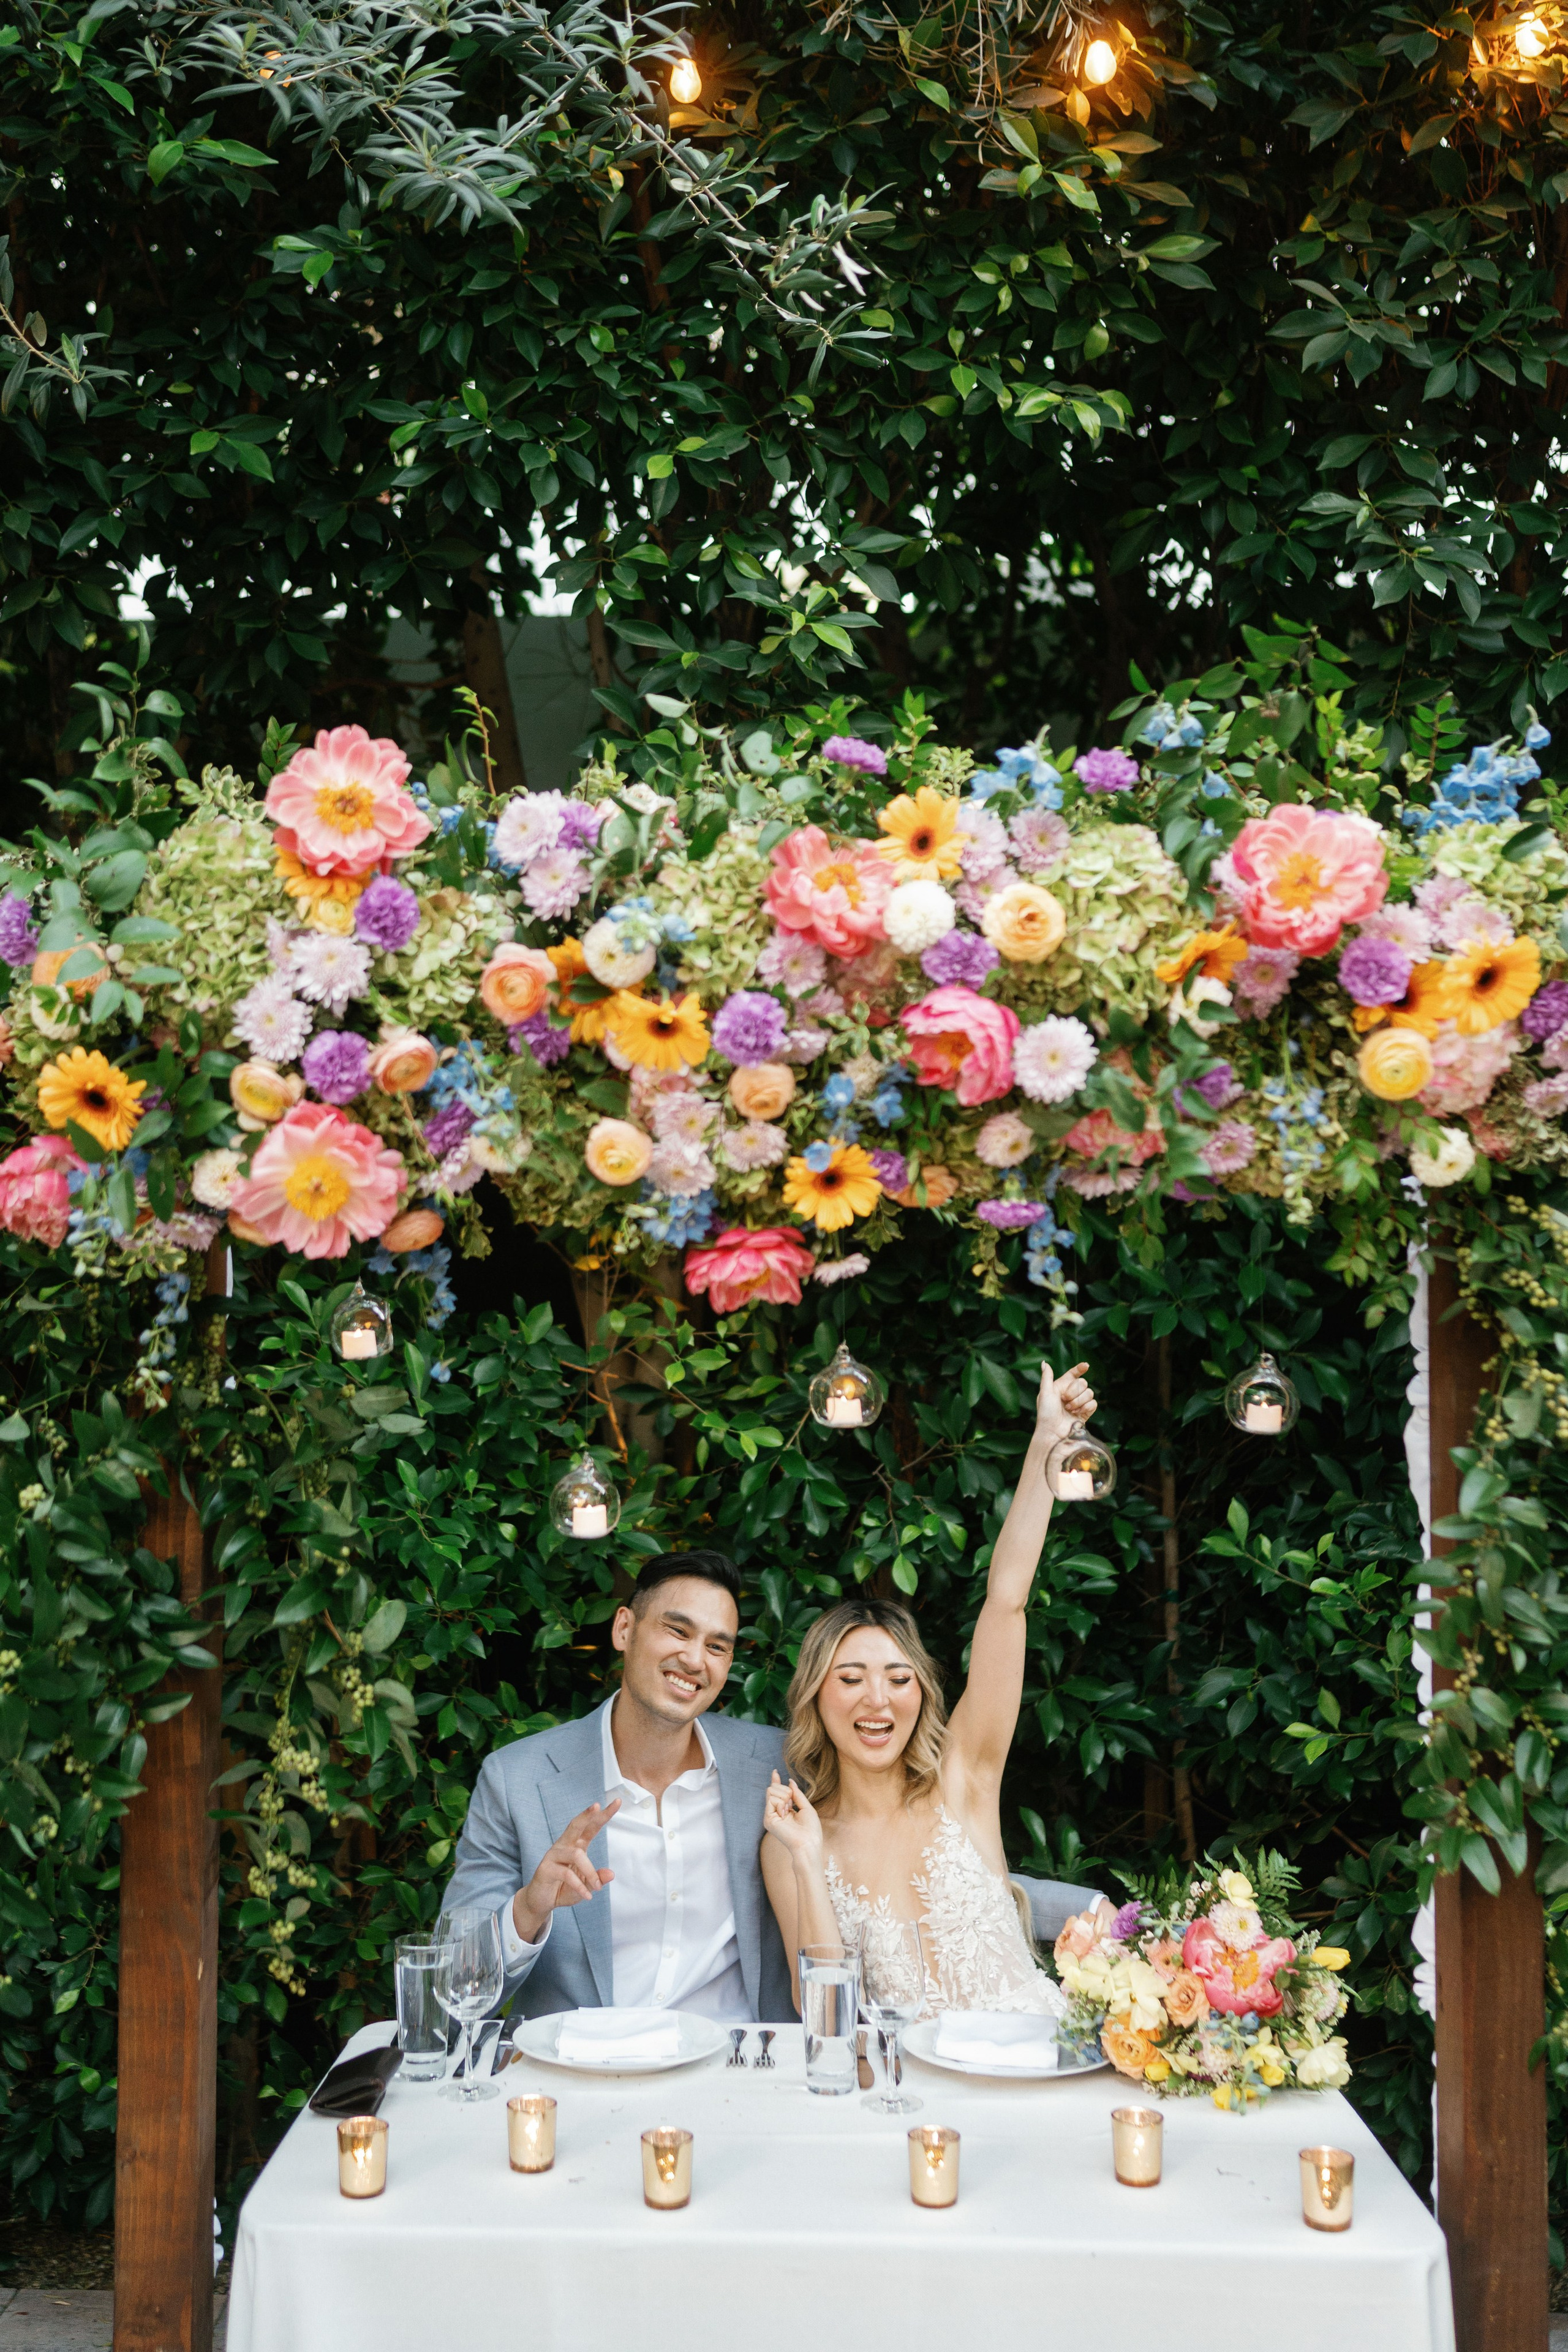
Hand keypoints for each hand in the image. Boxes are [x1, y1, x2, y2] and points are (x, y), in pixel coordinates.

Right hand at [511, 1797, 619, 1945]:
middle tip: (598, 1805)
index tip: (617, 1802)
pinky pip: (566, 1874)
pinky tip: (587, 1896)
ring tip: (597, 1887)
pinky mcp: (545, 1868)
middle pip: (575, 1825)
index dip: (603, 1815)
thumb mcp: (585, 1885)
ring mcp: (553, 1855)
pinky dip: (579, 1886)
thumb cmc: (564, 1889)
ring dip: (590, 1872)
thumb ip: (597, 1878)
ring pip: (576, 1854)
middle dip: (587, 1815)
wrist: (541, 1901)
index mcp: (575, 1845)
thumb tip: (611, 1874)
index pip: (590, 1826)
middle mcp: (564, 1846)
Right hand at [762, 1770, 823, 1863]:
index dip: (776, 1781)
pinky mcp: (768, 1819)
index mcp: (785, 1810)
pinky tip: (785, 1813)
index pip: (777, 1793)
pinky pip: (771, 1799)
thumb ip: (797, 1794)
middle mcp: (776, 1812)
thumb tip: (790, 1781)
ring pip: (771, 1791)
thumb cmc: (811, 1829)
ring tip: (789, 1809)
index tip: (775, 1772)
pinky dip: (781, 1803)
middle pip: (773, 1788)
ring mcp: (770, 1816)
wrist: (808, 1843)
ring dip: (784, 1796)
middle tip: (792, 1804)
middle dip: (785, 1790)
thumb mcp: (806, 1807)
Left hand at [1035, 1359, 1096, 1447]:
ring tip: (1069, 1409)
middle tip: (1064, 1400)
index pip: (1073, 1374)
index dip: (1080, 1369)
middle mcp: (1071, 1394)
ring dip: (1078, 1401)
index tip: (1085, 1366)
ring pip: (1089, 1392)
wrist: (1053, 1432)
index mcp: (1061, 1387)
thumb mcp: (1044, 1393)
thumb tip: (1045, 1363)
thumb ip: (1047, 1377)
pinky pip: (1093, 1403)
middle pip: (1083, 1382)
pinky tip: (1077, 1413)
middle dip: (1074, 1391)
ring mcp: (1079, 1403)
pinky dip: (1085, 1407)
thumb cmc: (1046, 1413)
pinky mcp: (1086, 1413)